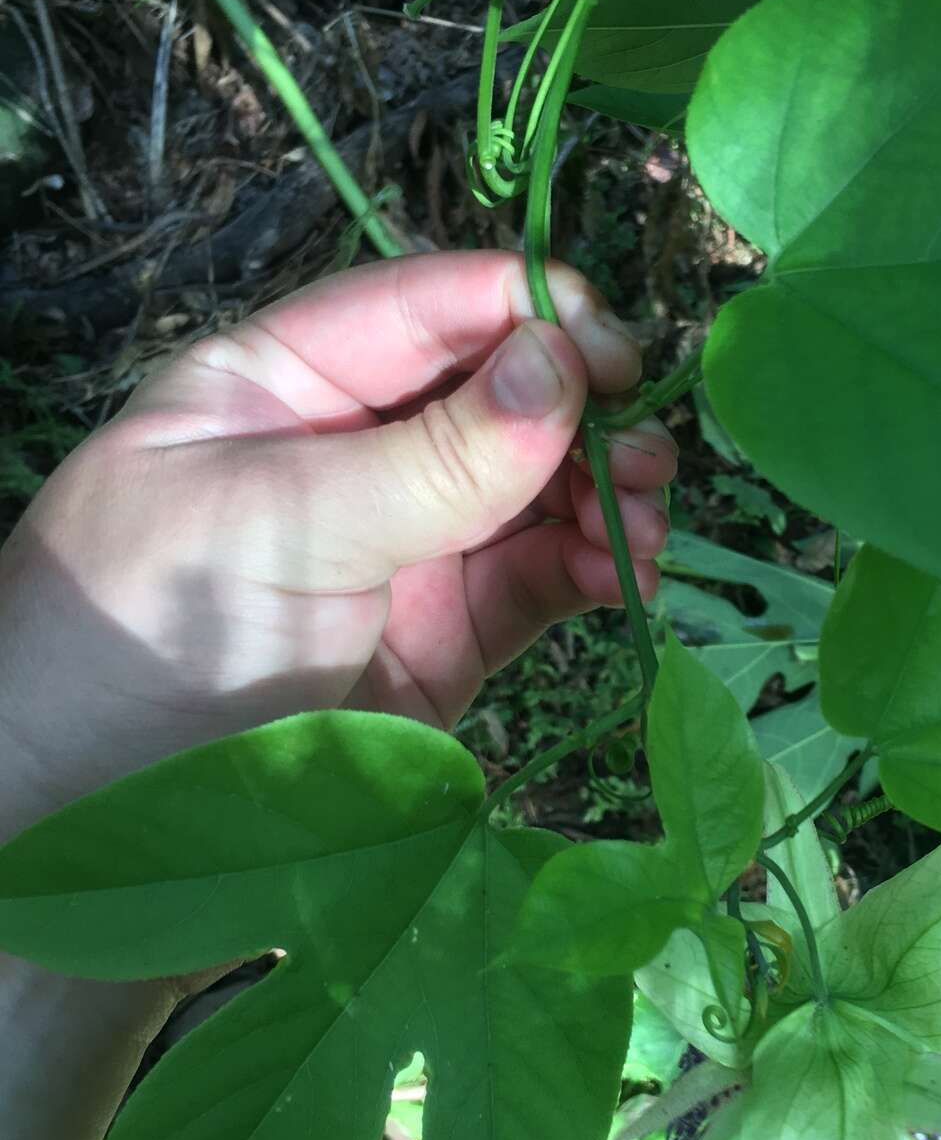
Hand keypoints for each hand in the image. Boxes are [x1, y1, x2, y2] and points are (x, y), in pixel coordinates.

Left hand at [0, 251, 676, 833]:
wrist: (94, 830)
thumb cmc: (143, 640)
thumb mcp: (276, 524)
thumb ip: (431, 456)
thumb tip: (564, 364)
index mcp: (282, 381)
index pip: (425, 309)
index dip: (527, 312)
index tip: (612, 347)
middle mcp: (355, 449)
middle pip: (503, 393)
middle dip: (584, 412)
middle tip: (644, 451)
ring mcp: (407, 545)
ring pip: (540, 488)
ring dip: (606, 492)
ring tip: (646, 524)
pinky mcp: (450, 637)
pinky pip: (543, 579)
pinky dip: (598, 568)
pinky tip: (630, 577)